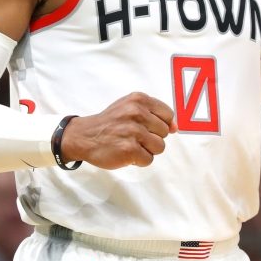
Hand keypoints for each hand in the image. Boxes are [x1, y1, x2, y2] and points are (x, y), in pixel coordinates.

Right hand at [61, 92, 177, 168]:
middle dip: (152, 137)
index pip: (168, 114)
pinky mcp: (130, 149)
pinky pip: (149, 159)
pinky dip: (139, 160)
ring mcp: (134, 131)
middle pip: (164, 132)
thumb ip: (154, 114)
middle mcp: (137, 113)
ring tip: (131, 145)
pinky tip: (126, 153)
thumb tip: (175, 127)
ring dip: (147, 150)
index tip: (148, 127)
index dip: (160, 124)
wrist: (85, 136)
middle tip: (135, 136)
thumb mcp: (130, 108)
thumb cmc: (111, 122)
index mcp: (139, 100)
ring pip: (160, 147)